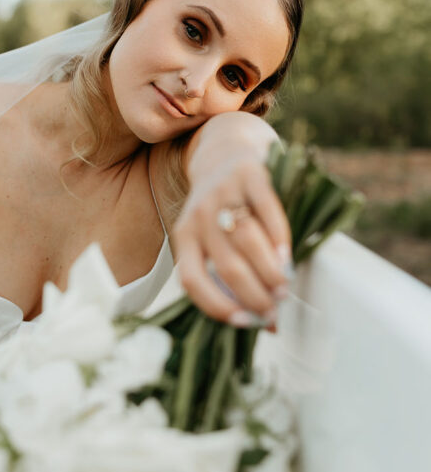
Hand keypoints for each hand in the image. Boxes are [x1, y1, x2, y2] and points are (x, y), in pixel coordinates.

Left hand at [173, 142, 291, 329]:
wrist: (226, 147)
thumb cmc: (225, 207)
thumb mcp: (212, 236)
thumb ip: (231, 274)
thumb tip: (267, 324)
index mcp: (184, 236)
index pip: (192, 280)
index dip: (218, 306)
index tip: (246, 322)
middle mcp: (198, 214)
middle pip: (226, 265)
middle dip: (253, 294)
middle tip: (274, 309)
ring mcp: (223, 192)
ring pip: (246, 241)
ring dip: (268, 272)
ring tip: (284, 288)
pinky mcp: (249, 173)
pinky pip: (267, 210)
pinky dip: (279, 238)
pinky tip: (288, 259)